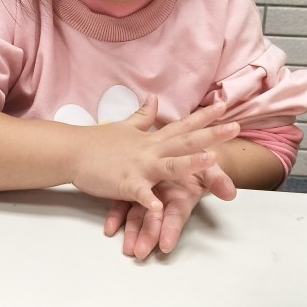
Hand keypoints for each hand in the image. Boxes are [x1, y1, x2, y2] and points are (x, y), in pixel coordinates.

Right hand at [70, 94, 238, 212]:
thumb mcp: (125, 127)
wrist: (72, 151)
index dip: (204, 116)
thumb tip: (153, 98)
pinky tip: (159, 209)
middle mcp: (150, 150)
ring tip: (211, 160)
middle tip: (234, 127)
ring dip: (190, 163)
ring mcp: (139, 167)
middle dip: (211, 135)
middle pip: (186, 142)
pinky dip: (149, 201)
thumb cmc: (98, 142)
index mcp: (152, 140)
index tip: (224, 106)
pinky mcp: (125, 183)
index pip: (183, 125)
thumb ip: (143, 116)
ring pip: (169, 165)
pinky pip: (140, 194)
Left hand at [104, 164, 235, 258]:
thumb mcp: (210, 167)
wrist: (184, 151)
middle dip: (147, 236)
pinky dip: (117, 216)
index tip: (165, 245)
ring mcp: (148, 195)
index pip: (176, 216)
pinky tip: (110, 227)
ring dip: (132, 232)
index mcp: (181, 195)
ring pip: (138, 216)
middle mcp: (163, 198)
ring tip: (126, 248)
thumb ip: (218, 180)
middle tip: (138, 252)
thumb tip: (230, 193)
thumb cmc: (197, 162)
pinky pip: (123, 204)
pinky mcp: (134, 188)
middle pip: (154, 220)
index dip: (171, 230)